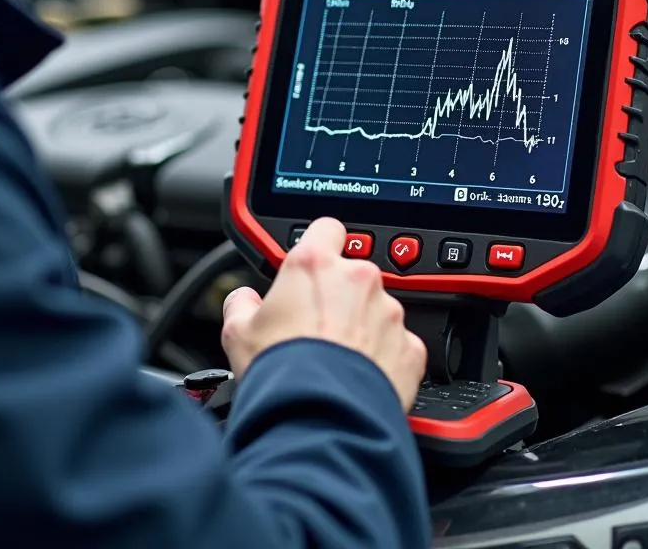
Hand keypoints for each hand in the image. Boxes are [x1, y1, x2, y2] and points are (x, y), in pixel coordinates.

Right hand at [221, 218, 426, 410]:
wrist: (320, 420)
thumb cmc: (281, 373)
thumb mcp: (237, 333)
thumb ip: (241, 304)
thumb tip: (243, 301)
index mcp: (314, 265)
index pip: (327, 228)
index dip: (320, 243)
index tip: (314, 262)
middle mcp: (357, 280)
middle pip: (353, 274)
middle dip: (340, 295)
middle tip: (317, 327)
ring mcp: (389, 313)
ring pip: (378, 309)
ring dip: (363, 326)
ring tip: (339, 360)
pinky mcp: (410, 348)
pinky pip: (398, 345)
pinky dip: (385, 358)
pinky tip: (362, 377)